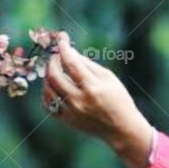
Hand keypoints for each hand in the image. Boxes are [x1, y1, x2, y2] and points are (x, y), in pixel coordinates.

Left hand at [43, 32, 153, 167]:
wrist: (122, 129)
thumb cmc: (119, 100)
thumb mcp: (109, 78)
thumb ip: (88, 64)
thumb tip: (69, 52)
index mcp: (93, 87)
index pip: (71, 62)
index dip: (63, 47)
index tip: (62, 39)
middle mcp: (79, 100)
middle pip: (54, 75)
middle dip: (52, 60)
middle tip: (56, 55)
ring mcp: (71, 112)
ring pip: (48, 89)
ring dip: (48, 75)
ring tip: (55, 70)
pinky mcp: (67, 121)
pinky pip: (47, 104)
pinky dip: (46, 93)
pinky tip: (53, 87)